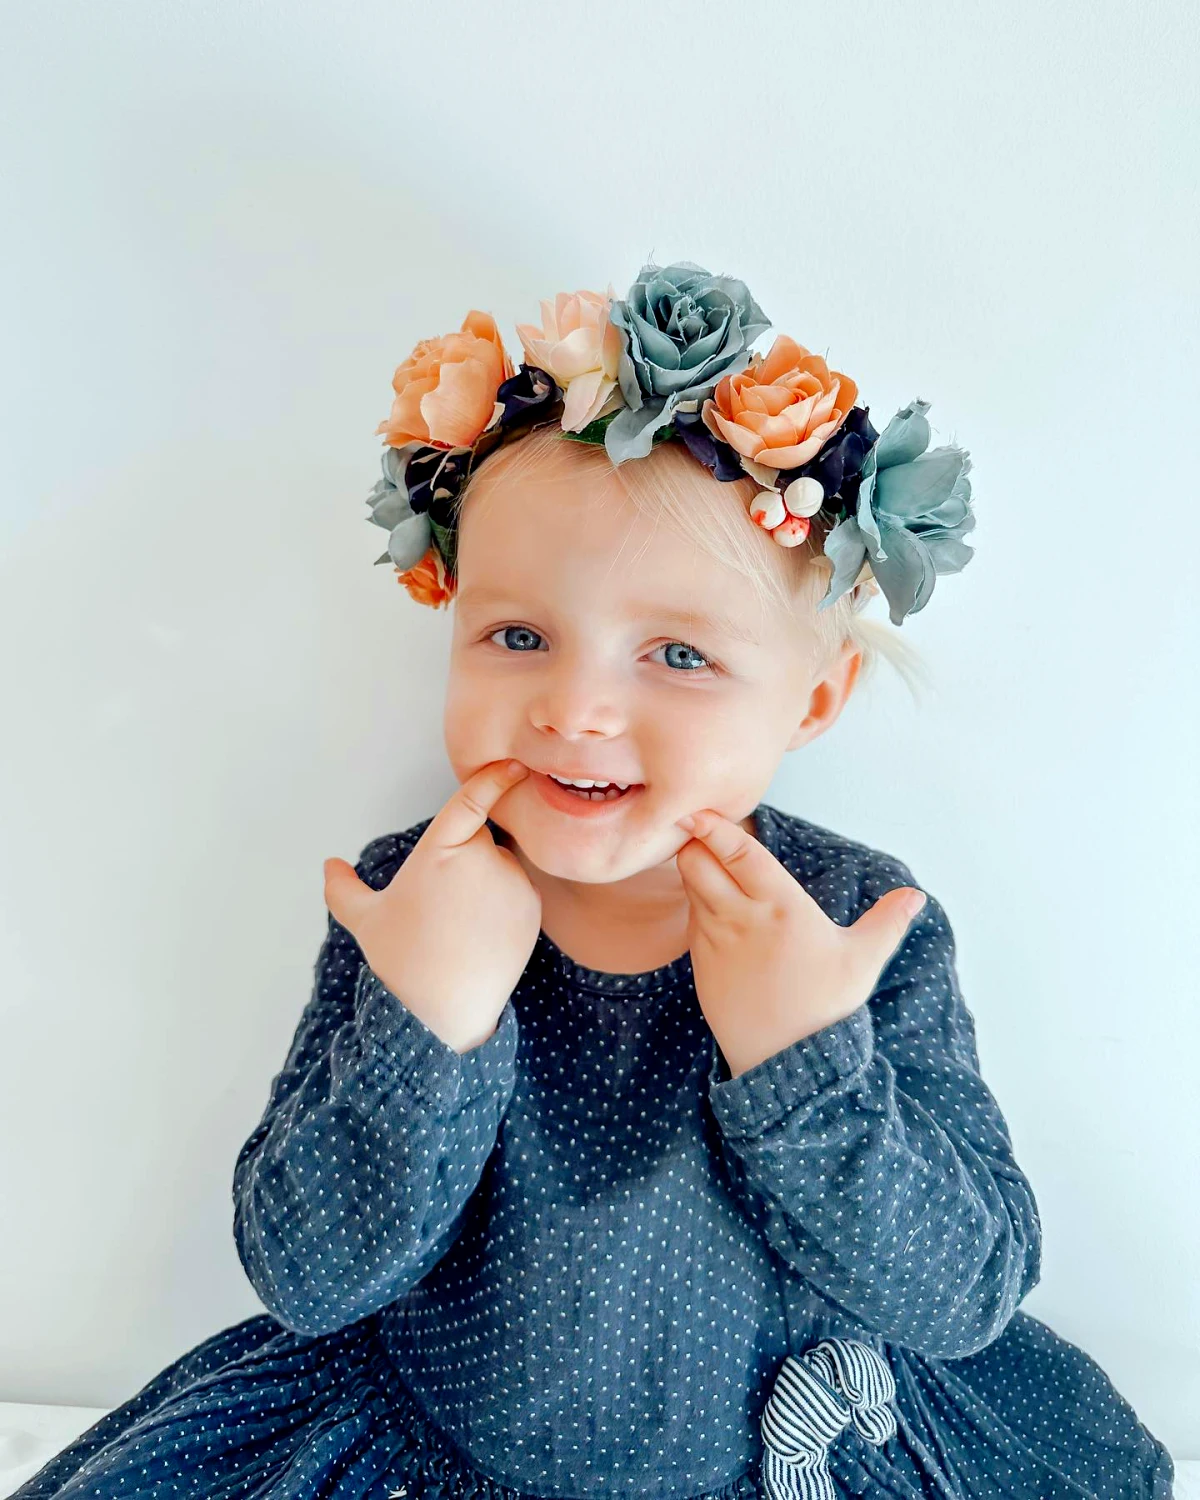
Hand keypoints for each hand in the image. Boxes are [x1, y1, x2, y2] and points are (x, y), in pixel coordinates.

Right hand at [323, 759, 540, 1053]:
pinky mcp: (532, 906)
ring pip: (501, 865)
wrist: (445, 1011)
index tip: (513, 765)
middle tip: (442, 905)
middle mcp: (481, 859)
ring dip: (487, 880)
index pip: (469, 801)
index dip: (493, 778)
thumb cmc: (402, 962)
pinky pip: (519, 889)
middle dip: (465, 859)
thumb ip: (344, 890)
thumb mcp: (365, 922)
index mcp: (439, 851)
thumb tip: (329, 867)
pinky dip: (506, 901)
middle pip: (480, 840)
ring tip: (461, 925)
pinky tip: (483, 933)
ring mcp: (512, 883)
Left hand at [673, 808, 926, 1078]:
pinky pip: (693, 918)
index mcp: (782, 907)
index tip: (700, 810)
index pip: (740, 853)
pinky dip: (698, 902)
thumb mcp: (862, 961)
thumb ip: (887, 922)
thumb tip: (916, 895)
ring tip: (708, 860)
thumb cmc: (826, 1008)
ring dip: (696, 870)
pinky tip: (715, 903)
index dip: (715, 827)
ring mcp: (716, 940)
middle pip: (698, 862)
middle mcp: (742, 918)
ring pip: (692, 887)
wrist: (787, 1062)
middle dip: (696, 843)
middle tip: (704, 834)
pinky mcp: (702, 962)